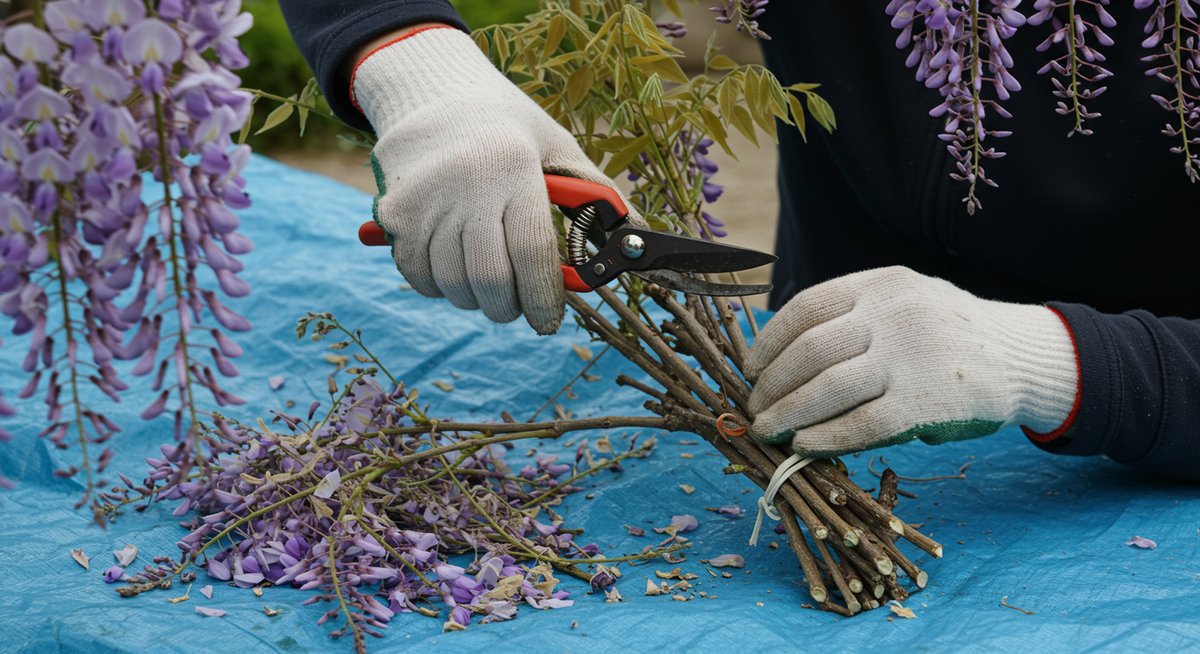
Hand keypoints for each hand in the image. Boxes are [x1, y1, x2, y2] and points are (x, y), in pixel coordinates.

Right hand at [352, 27, 638, 333]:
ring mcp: (425, 200)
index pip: (532, 253)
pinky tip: (454, 270)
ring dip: (475, 300)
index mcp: (514, 167)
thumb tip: (634, 242)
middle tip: (516, 308)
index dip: (543, 298)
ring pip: (452, 285)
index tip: (548, 320)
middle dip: (509, 307)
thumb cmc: (508, 129)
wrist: (434, 95)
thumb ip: (595, 193)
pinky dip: (439, 288)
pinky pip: (418, 276)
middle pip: (490, 279)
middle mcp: (466, 184)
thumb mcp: (557, 146)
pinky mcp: (394, 214)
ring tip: (487, 287)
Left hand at [745, 266, 1078, 456]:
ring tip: (767, 430)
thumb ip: (852, 317)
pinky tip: (804, 445)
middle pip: (808, 352)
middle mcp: (892, 315)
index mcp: (881, 284)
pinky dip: (825, 438)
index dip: (768, 342)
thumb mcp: (903, 300)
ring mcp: (909, 358)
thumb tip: (780, 356)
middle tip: (754, 408)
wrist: (1023, 357)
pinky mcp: (924, 403)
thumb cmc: (948, 334)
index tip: (749, 369)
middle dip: (771, 385)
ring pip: (827, 389)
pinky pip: (861, 425)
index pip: (805, 308)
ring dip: (788, 414)